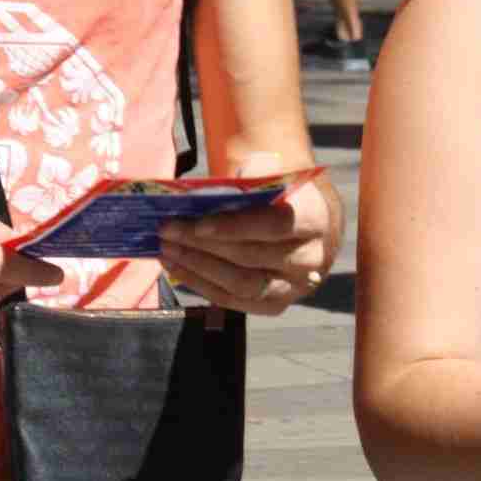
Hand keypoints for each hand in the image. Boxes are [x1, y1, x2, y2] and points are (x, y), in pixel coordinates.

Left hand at [159, 170, 340, 314]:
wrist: (310, 225)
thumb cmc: (282, 194)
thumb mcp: (272, 176)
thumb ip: (245, 181)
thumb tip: (195, 196)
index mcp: (313, 218)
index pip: (274, 225)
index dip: (235, 227)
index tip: (198, 224)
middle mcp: (310, 258)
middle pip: (251, 256)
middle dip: (203, 245)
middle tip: (167, 230)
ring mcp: (295, 287)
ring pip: (241, 284)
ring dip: (198, 267)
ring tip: (167, 249)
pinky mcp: (276, 305)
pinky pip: (234, 300)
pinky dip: (201, 285)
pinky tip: (177, 268)